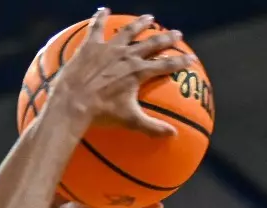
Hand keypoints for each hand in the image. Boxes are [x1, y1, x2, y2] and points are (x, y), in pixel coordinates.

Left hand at [47, 10, 196, 133]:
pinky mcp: (91, 46)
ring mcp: (109, 48)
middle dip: (167, 38)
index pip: (166, 65)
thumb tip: (172, 135)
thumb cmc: (101, 114)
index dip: (181, 62)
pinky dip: (100, 18)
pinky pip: (97, 28)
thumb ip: (152, 127)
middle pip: (152, 44)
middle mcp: (128, 56)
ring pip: (129, 32)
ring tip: (149, 18)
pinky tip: (103, 10)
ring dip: (140, 24)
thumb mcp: (129, 121)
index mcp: (139, 72)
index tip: (192, 58)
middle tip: (177, 34)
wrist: (73, 103)